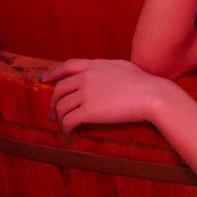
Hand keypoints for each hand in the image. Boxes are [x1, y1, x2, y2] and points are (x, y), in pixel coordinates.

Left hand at [44, 59, 174, 132]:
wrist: (151, 95)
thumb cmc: (144, 83)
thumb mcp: (123, 67)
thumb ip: (107, 69)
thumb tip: (102, 75)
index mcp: (95, 65)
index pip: (67, 66)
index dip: (54, 73)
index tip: (45, 79)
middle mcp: (87, 77)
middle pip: (59, 89)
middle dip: (53, 102)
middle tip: (53, 113)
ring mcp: (86, 93)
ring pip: (62, 107)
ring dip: (60, 118)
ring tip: (64, 125)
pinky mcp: (89, 111)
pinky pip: (69, 120)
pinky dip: (66, 128)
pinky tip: (71, 132)